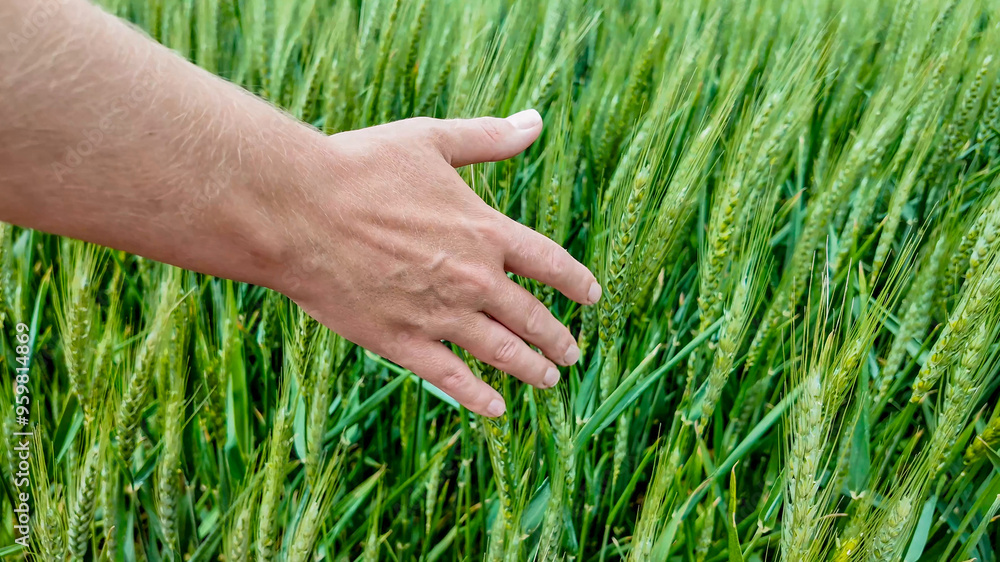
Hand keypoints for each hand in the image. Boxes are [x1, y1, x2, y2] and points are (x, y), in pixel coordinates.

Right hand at [273, 110, 600, 416]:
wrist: (297, 211)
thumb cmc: (361, 168)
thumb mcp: (432, 141)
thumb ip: (488, 138)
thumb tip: (536, 121)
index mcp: (485, 230)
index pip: (549, 263)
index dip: (576, 282)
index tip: (593, 298)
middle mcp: (473, 278)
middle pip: (531, 316)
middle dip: (557, 337)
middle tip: (572, 354)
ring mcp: (439, 314)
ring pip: (501, 352)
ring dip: (529, 368)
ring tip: (548, 380)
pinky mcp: (401, 341)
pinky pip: (451, 378)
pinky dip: (478, 396)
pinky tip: (497, 410)